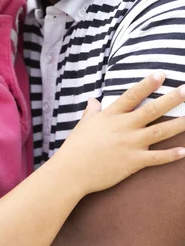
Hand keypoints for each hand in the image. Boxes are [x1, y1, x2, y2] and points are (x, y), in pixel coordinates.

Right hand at [57, 71, 184, 195]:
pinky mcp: (133, 162)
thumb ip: (91, 111)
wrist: (72, 171)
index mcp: (111, 115)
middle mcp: (123, 127)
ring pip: (159, 132)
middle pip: (152, 110)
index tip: (161, 74)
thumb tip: (93, 100)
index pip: (132, 95)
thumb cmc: (75, 147)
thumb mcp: (83, 124)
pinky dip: (172, 155)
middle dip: (171, 99)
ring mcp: (130, 144)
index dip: (147, 84)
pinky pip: (157, 158)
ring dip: (178, 124)